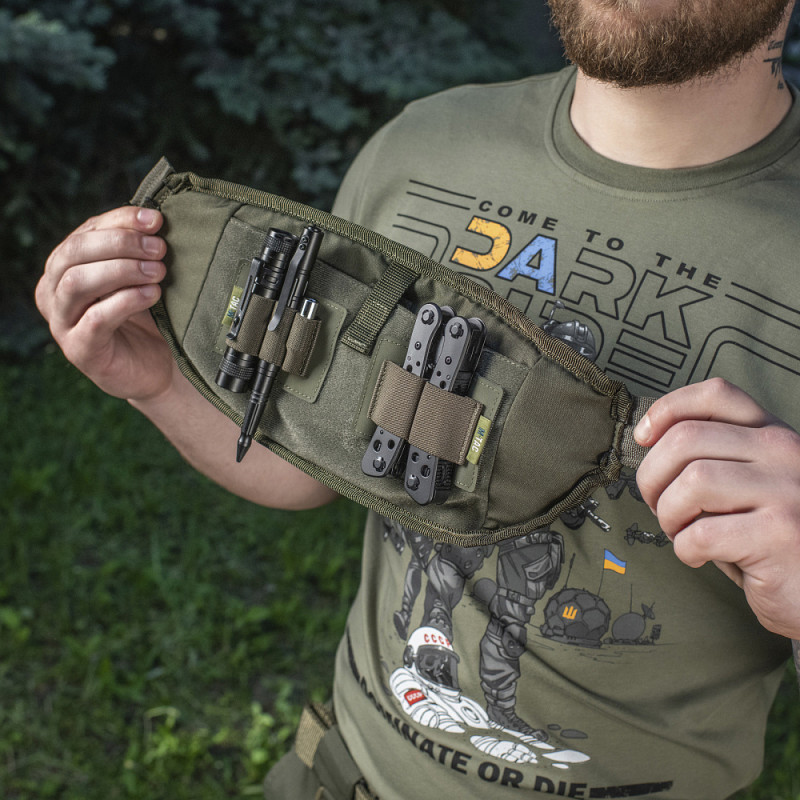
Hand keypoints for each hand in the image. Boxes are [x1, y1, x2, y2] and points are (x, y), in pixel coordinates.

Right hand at [36, 206, 173, 401]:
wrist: (157, 368)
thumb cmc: (148, 319)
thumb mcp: (141, 277)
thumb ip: (138, 250)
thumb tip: (155, 217)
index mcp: (64, 267)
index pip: (85, 231)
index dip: (120, 220)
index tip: (156, 220)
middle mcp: (53, 292)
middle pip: (74, 252)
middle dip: (121, 243)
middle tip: (159, 248)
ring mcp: (62, 322)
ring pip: (77, 283)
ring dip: (122, 271)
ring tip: (158, 272)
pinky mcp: (80, 350)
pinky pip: (95, 319)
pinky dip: (126, 301)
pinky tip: (152, 294)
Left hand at [634, 377, 799, 638]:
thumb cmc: (770, 541)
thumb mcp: (749, 485)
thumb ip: (714, 457)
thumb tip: (648, 441)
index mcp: (774, 434)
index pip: (716, 394)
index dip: (666, 410)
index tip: (643, 438)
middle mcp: (785, 453)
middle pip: (687, 439)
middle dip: (652, 476)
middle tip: (658, 505)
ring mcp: (786, 491)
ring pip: (692, 481)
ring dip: (669, 513)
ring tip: (681, 532)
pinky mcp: (780, 535)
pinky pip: (702, 533)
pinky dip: (685, 548)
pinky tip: (700, 556)